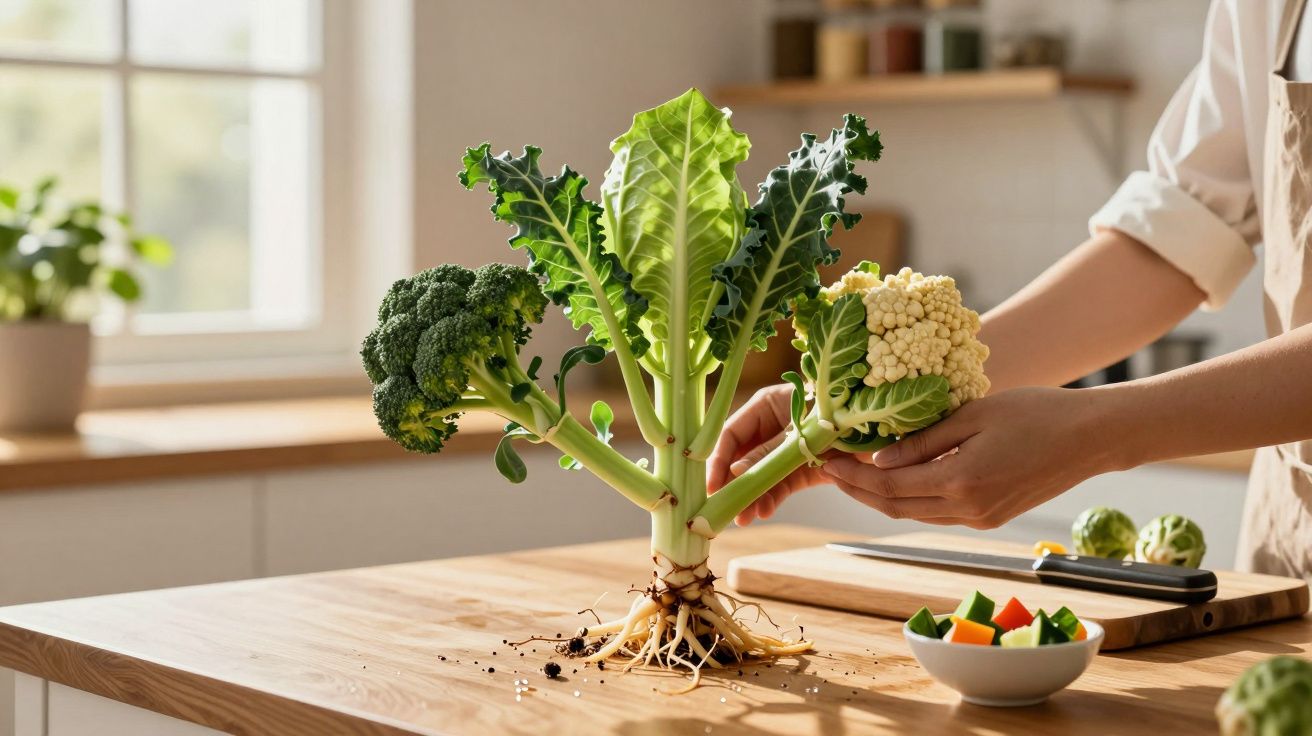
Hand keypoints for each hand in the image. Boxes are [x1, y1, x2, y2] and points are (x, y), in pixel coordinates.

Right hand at [706, 384, 831, 525]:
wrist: (887, 426)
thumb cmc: (844, 412)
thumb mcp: (804, 431)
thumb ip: (770, 451)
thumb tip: (736, 473)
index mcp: (767, 404)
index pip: (731, 434)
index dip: (718, 460)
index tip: (711, 486)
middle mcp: (772, 426)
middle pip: (742, 457)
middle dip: (734, 485)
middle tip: (723, 510)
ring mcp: (787, 449)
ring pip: (760, 476)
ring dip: (752, 497)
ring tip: (745, 517)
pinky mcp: (803, 468)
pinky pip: (781, 484)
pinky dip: (772, 498)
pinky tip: (764, 511)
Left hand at [822, 386, 1114, 528]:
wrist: (1091, 438)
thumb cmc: (1036, 413)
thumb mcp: (973, 415)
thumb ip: (924, 440)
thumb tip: (879, 457)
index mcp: (961, 482)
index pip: (889, 485)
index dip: (852, 475)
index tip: (826, 458)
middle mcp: (968, 509)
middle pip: (895, 507)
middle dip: (857, 490)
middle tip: (828, 468)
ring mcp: (980, 518)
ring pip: (914, 513)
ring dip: (880, 497)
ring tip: (852, 473)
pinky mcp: (990, 517)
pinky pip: (937, 513)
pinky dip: (910, 498)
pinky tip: (895, 478)